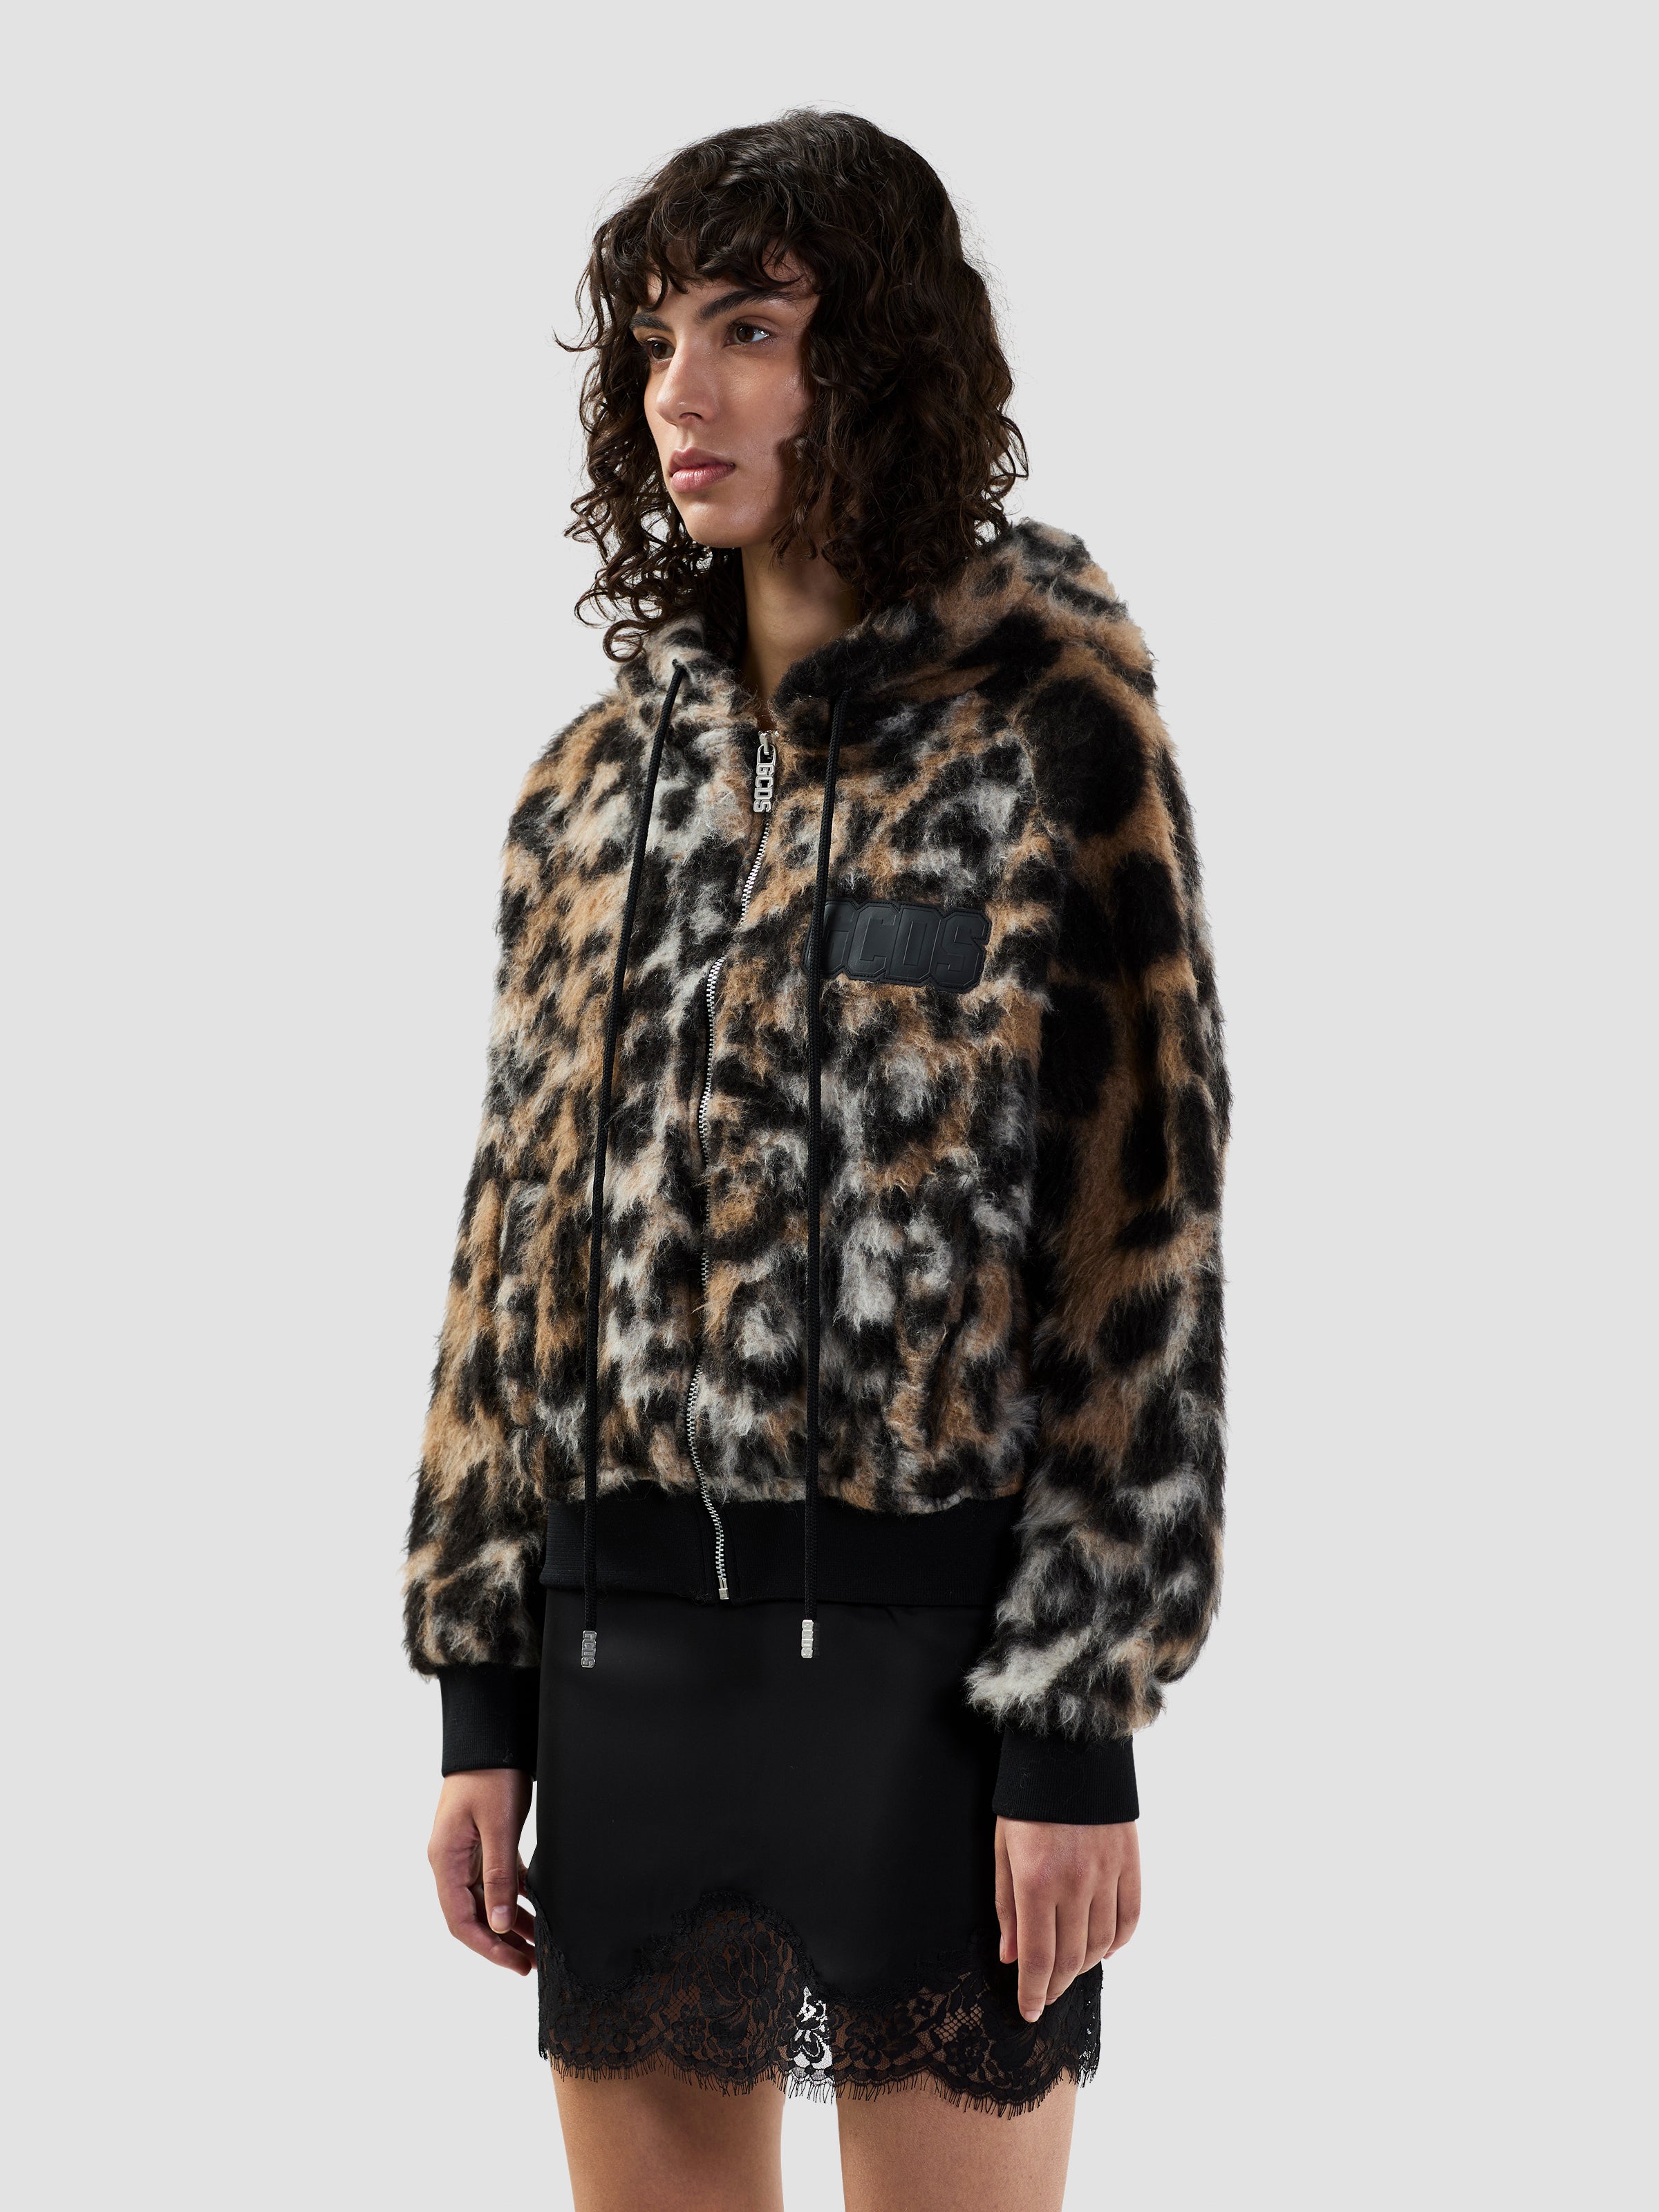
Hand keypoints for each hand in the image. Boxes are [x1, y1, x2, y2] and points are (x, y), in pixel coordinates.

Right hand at [427, 1768, 535, 1974]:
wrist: (490, 1734)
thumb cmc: (490, 1774)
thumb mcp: (498, 1825)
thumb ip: (499, 1875)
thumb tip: (501, 1924)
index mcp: (446, 1860)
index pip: (461, 1920)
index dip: (487, 1948)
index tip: (515, 1965)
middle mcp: (451, 1860)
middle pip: (473, 1915)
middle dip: (502, 1942)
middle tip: (533, 1963)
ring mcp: (467, 1851)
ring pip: (487, 1899)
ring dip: (511, 1922)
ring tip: (539, 1944)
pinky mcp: (483, 1840)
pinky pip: (497, 1879)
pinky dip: (515, 1895)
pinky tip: (536, 1908)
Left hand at [994, 1815, 1140, 2022]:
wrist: (1068, 1750)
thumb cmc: (1026, 1799)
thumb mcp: (1002, 1848)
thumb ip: (1006, 1906)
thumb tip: (1010, 1957)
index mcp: (1036, 1881)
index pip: (1037, 1958)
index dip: (1032, 1992)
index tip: (1027, 2012)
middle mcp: (1076, 1884)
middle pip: (1070, 1958)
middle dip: (1053, 1985)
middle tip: (1042, 1994)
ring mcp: (1107, 1874)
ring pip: (1101, 1944)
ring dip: (1083, 1966)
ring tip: (1067, 1970)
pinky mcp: (1130, 1863)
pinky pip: (1130, 1918)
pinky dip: (1117, 1942)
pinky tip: (1103, 1948)